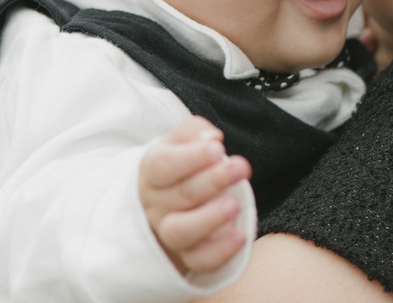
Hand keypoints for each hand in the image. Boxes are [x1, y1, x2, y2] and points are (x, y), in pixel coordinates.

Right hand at [139, 116, 252, 276]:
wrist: (162, 204)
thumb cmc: (178, 168)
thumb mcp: (180, 142)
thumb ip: (194, 132)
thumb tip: (211, 138)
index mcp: (151, 172)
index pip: (162, 165)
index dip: (190, 157)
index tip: (217, 148)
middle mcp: (155, 204)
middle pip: (179, 194)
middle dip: (213, 180)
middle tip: (240, 167)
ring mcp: (167, 232)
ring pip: (180, 232)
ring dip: (210, 218)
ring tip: (234, 204)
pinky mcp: (185, 256)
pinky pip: (198, 260)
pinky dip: (219, 251)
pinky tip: (240, 235)